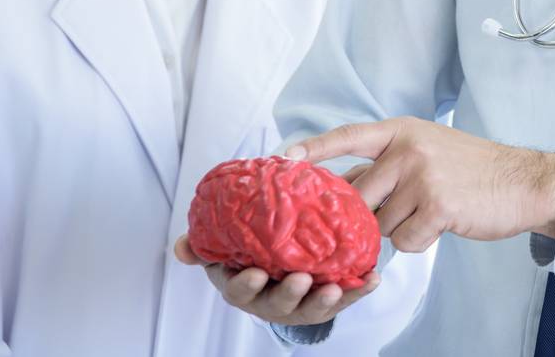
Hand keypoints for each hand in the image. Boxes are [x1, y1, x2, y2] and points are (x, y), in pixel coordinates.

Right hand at [172, 233, 379, 325]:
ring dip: (325, 298)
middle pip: (279, 303)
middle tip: (301, 279)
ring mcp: (301, 303)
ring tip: (336, 287)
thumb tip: (180, 247)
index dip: (247, 284)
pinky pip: (347, 297)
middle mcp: (272, 301)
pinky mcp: (328, 300)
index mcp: (244, 288)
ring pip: (313, 306)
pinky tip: (374, 278)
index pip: (240, 291)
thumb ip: (203, 247)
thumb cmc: (249, 256)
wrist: (279, 268)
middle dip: (290, 294)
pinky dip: (360, 290)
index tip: (255, 273)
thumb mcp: (224, 252)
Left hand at [286, 117, 554, 253]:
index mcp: (402, 130)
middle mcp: (408, 148)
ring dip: (400, 228)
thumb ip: (387, 164)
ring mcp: (422, 176)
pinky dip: (421, 241)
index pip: (349, 137)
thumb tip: (343, 188)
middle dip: (367, 215)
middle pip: (359, 195)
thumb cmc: (472, 168)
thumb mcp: (427, 150)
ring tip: (431, 212)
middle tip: (394, 214)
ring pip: (381, 223)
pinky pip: (406, 240)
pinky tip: (443, 224)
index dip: (315, 149)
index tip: (284, 159)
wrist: (522, 181)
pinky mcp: (437, 206)